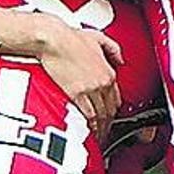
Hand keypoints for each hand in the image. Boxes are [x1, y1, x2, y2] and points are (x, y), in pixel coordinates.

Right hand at [35, 23, 122, 137]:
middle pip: (110, 111)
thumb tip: (121, 60)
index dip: (113, 112)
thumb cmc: (70, 37)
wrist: (53, 39)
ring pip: (100, 116)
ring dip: (100, 128)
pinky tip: (88, 132)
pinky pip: (87, 115)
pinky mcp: (76, 94)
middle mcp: (102, 83)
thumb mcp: (98, 38)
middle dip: (108, 124)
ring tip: (97, 137)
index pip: (116, 99)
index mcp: (108, 72)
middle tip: (104, 133)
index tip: (110, 118)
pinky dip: (90, 126)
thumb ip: (114, 49)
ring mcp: (90, 90)